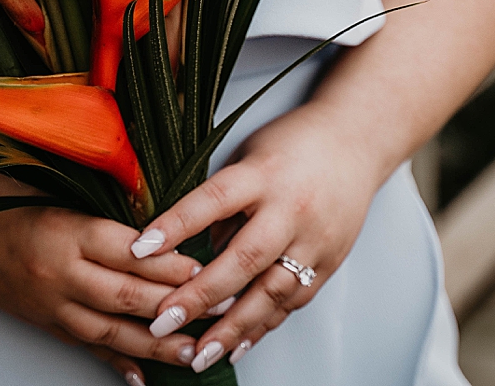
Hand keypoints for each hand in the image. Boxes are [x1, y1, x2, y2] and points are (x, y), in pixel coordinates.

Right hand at [0, 173, 204, 381]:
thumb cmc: (19, 203)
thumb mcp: (65, 197)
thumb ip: (111, 218)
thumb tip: (168, 235)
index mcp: (68, 232)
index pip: (129, 252)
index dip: (169, 264)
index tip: (206, 267)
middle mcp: (59, 272)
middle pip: (126, 295)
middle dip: (176, 304)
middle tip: (219, 306)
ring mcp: (52, 304)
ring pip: (111, 330)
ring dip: (155, 344)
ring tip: (193, 351)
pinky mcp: (46, 324)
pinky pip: (86, 347)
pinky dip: (116, 362)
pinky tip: (142, 379)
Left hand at [128, 101, 384, 372]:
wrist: (356, 140)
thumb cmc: (292, 144)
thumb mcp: (248, 156)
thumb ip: (221, 202)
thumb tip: (194, 252)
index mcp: (262, 174)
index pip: (212, 201)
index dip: (175, 226)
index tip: (139, 249)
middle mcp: (290, 209)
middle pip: (243, 258)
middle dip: (200, 296)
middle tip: (162, 321)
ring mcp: (315, 239)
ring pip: (271, 292)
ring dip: (233, 328)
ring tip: (199, 354)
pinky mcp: (330, 261)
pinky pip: (293, 300)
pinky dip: (263, 326)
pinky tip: (237, 346)